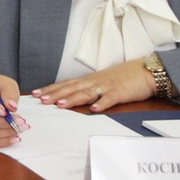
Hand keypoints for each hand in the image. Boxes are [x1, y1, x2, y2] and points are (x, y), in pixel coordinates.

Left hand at [31, 59, 153, 111]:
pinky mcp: (120, 92)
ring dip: (73, 99)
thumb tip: (70, 97)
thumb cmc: (122, 78)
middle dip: (55, 94)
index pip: (66, 84)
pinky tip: (94, 109)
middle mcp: (94, 82)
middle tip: (40, 100)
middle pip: (71, 88)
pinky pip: (110, 98)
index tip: (35, 94)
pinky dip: (102, 103)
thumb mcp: (101, 82)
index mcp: (89, 80)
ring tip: (60, 105)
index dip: (50, 89)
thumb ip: (87, 89)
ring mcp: (107, 86)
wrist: (144, 71)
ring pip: (87, 92)